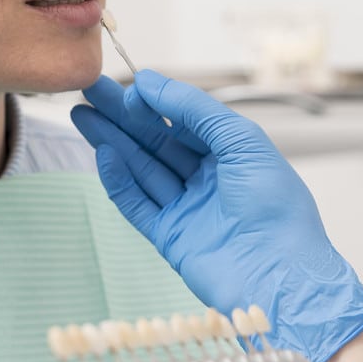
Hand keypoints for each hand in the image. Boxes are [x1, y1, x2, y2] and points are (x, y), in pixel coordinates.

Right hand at [70, 70, 362, 361]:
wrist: (281, 279)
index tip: (128, 83)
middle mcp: (210, 180)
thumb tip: (150, 82)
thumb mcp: (242, 142)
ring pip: (143, 168)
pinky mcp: (171, 237)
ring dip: (113, 141)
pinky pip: (137, 204)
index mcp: (233, 154)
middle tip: (89, 90)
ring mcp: (189, 209)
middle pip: (158, 140)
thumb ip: (196, 108)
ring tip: (81, 114)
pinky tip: (103, 154)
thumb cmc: (276, 208)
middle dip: (123, 115)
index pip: (186, 120)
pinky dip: (119, 180)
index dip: (157, 101)